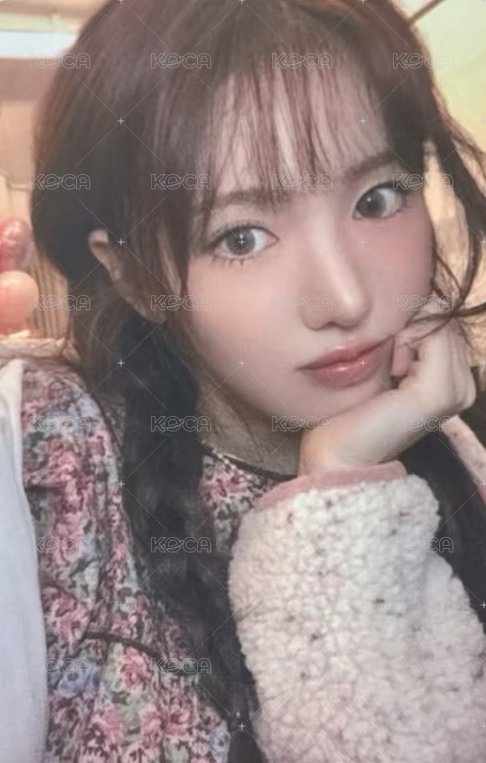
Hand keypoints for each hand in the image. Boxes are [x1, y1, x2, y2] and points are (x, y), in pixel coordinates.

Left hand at [298, 300, 476, 475]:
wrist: (337, 455)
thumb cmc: (350, 411)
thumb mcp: (385, 364)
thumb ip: (407, 338)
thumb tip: (415, 300)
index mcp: (454, 382)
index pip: (443, 321)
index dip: (413, 323)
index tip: (387, 354)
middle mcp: (464, 388)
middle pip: (444, 318)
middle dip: (411, 325)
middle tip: (387, 361)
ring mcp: (456, 392)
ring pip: (440, 322)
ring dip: (407, 332)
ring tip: (390, 367)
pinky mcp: (439, 393)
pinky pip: (432, 332)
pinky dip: (406, 338)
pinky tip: (392, 369)